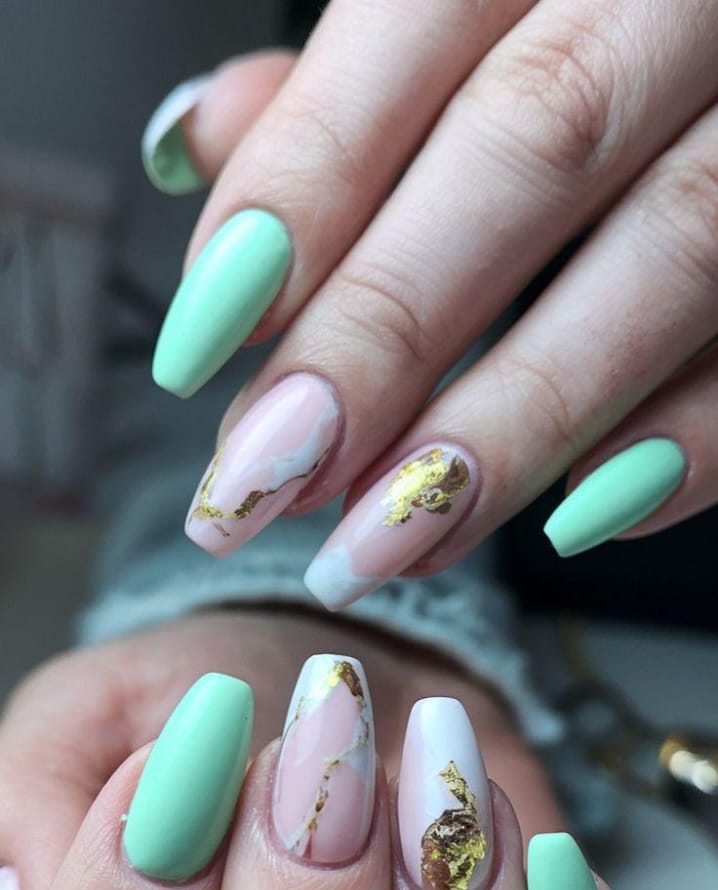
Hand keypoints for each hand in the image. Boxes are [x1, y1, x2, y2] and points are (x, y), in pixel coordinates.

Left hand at [144, 2, 717, 598]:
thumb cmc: (588, 19)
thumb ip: (346, 74)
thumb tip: (207, 143)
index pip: (412, 29)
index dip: (300, 195)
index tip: (199, 349)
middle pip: (532, 149)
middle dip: (385, 335)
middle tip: (270, 478)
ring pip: (670, 251)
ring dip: (515, 421)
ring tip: (389, 539)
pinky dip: (690, 438)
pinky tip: (578, 515)